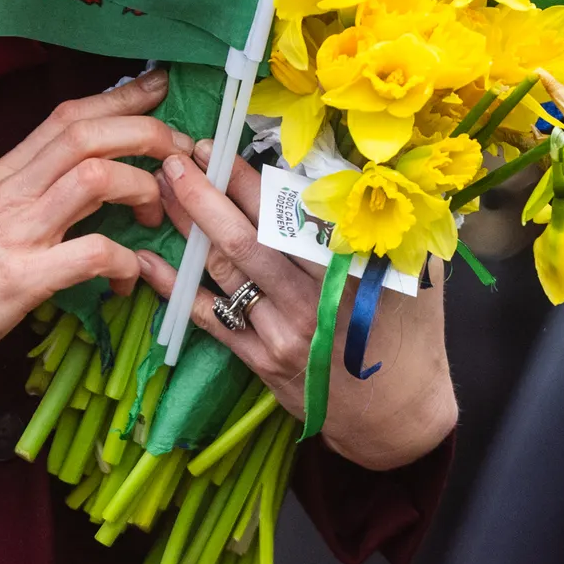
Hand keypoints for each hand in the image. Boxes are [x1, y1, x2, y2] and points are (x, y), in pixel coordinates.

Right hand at [0, 68, 191, 449]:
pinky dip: (124, 261)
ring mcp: (12, 232)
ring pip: (93, 176)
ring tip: (157, 215)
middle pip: (88, 132)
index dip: (121, 97)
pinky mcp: (17, 280)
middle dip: (147, 133)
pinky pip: (89, 253)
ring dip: (141, 187)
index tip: (162, 89)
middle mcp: (8, 190)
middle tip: (183, 154)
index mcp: (4, 173)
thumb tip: (88, 178)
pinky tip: (129, 279)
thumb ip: (31, 193)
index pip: (69, 114)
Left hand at [136, 143, 454, 470]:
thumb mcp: (416, 270)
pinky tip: (147, 261)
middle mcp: (311, 302)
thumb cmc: (410, 332)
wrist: (398, 415)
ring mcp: (282, 333)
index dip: (248, 178)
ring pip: (224, 271)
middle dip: (205, 194)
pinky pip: (210, 318)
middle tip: (175, 158)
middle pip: (247, 238)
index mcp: (349, 272)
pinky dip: (176, 288)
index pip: (290, 214)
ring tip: (162, 189)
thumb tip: (360, 164)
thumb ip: (386, 221)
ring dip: (188, 227)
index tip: (219, 147)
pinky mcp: (260, 360)